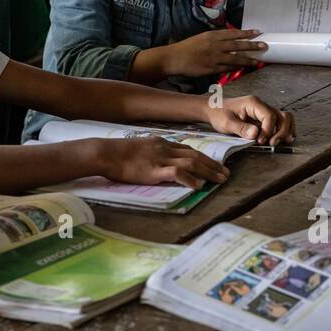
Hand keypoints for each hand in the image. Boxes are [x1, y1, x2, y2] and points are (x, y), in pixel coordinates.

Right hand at [96, 136, 228, 189]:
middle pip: (195, 155)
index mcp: (161, 143)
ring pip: (191, 163)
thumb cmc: (117, 154)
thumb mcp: (139, 149)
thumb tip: (161, 163)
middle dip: (212, 165)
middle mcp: (164, 148)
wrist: (106, 153)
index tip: (214, 164)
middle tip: (225, 173)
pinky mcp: (154, 170)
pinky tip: (198, 186)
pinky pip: (177, 173)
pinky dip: (190, 179)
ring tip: (220, 180)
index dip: (204, 157)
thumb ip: (152, 154)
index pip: (188, 149)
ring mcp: (160, 158)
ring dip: (208, 172)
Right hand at [162, 29, 267, 75]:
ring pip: (235, 58)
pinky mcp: (212, 68)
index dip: (246, 33)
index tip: (257, 32)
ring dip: (248, 59)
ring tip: (258, 60)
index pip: (233, 33)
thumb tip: (228, 40)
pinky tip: (243, 68)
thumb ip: (215, 39)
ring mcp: (214, 58)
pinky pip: (227, 68)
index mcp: (212, 36)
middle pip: (238, 45)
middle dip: (252, 45)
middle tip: (264, 45)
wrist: (174, 58)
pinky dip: (236, 68)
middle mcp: (215, 45)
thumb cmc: (187, 48)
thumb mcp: (201, 38)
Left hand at [207, 96, 294, 145]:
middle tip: (272, 143)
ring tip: (279, 142)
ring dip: (284, 131)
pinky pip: (279, 122)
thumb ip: (241, 128)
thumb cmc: (218, 113)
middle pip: (282, 116)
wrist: (213, 109)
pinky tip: (281, 139)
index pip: (269, 116)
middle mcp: (261, 105)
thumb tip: (256, 134)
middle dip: (281, 131)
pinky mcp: (263, 118)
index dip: (268, 130)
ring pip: (284, 118)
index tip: (260, 141)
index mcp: (253, 103)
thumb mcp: (226, 123)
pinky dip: (282, 130)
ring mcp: (263, 111)